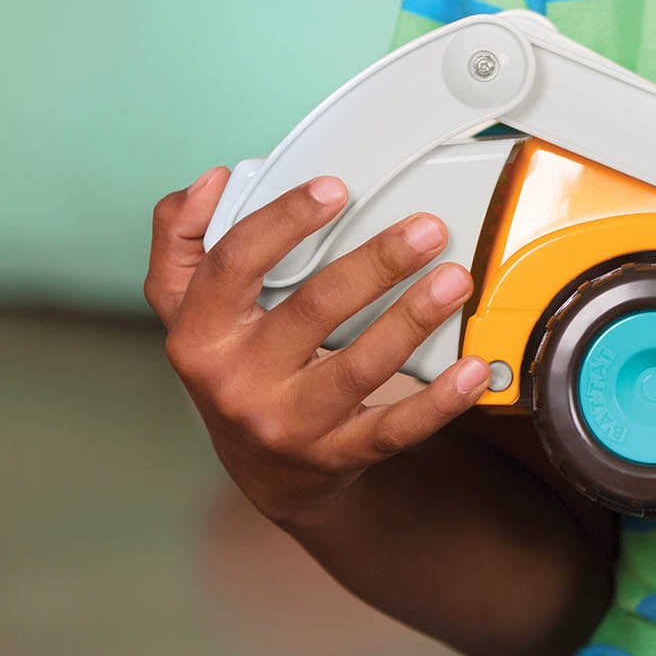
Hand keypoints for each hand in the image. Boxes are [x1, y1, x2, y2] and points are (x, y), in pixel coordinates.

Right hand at [146, 166, 490, 528]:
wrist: (264, 472)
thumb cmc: (235, 365)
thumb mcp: (188, 306)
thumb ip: (183, 236)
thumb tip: (209, 183)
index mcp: (200, 335)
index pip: (233, 266)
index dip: (283, 221)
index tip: (335, 189)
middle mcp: (238, 382)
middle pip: (312, 310)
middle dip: (376, 263)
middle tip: (426, 229)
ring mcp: (289, 424)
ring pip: (358, 366)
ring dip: (413, 318)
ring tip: (455, 279)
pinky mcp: (337, 455)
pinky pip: (393, 429)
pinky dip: (439, 400)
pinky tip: (472, 368)